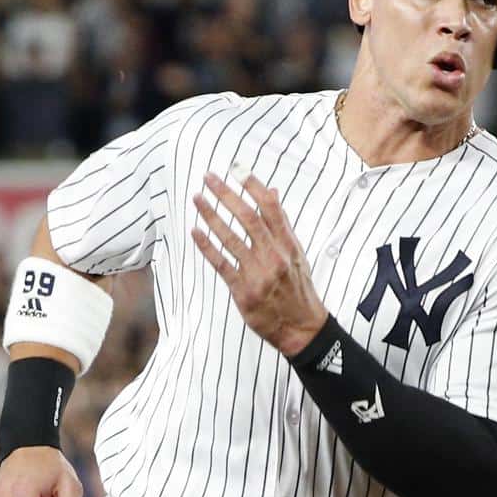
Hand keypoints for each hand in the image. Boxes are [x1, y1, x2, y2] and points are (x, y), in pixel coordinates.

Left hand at [190, 172, 327, 356]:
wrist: (301, 328)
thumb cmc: (297, 289)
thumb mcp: (297, 254)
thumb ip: (281, 223)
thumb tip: (273, 191)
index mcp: (288, 244)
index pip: (270, 208)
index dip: (252, 186)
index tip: (236, 168)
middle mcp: (274, 256)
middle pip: (247, 218)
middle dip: (226, 195)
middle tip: (209, 177)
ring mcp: (258, 274)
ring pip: (231, 238)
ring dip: (212, 216)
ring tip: (197, 199)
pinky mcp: (244, 291)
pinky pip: (222, 265)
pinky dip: (207, 247)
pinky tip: (195, 231)